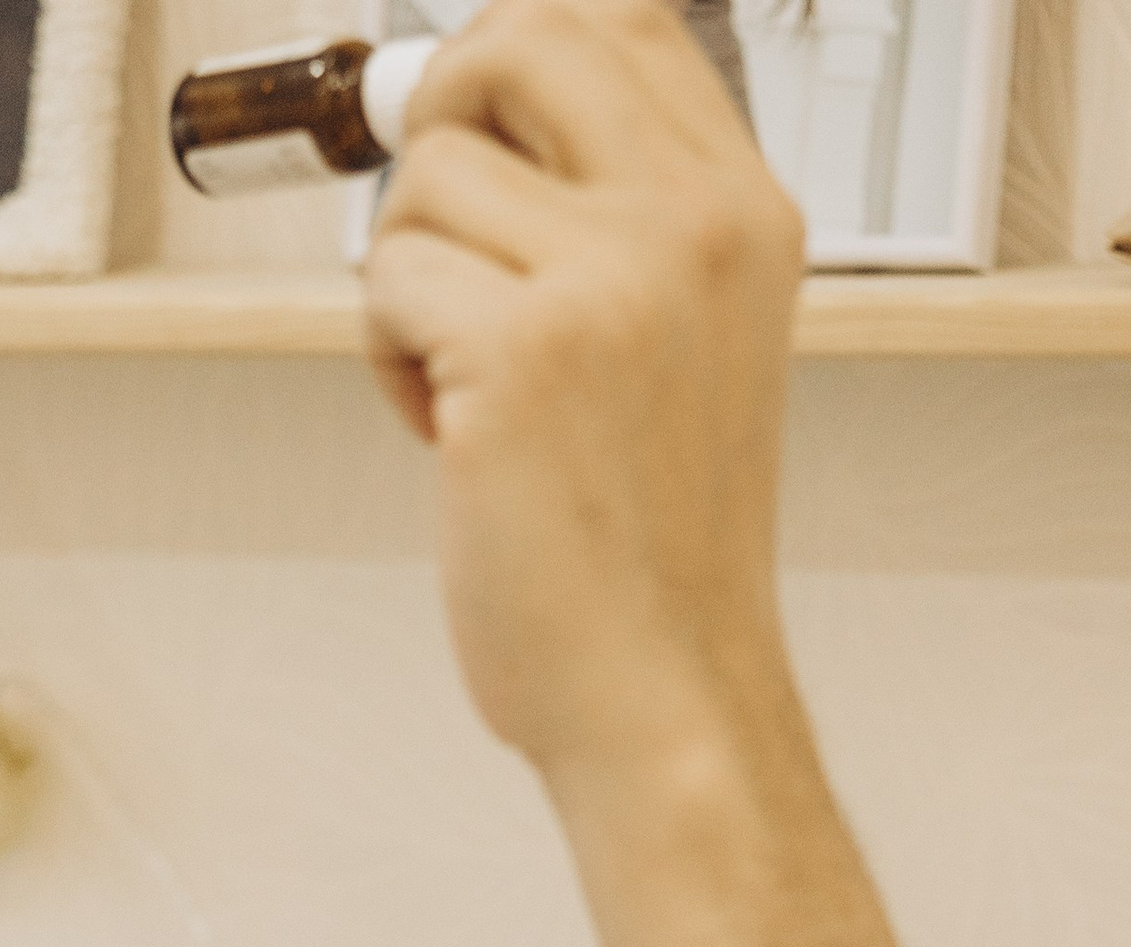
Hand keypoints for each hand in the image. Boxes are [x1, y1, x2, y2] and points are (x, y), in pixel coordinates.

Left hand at [364, 0, 800, 784]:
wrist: (666, 696)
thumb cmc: (654, 555)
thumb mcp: (689, 346)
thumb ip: (626, 222)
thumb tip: (489, 115)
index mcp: (744, 216)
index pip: (624, 17)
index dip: (518, 47)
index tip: (479, 121)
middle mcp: (692, 227)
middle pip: (520, 37)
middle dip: (441, 116)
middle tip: (440, 226)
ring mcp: (612, 280)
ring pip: (429, 176)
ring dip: (409, 277)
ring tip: (462, 382)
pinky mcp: (521, 351)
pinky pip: (388, 277)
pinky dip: (387, 358)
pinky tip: (449, 433)